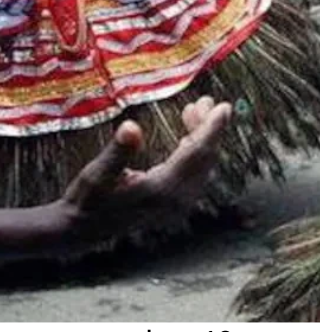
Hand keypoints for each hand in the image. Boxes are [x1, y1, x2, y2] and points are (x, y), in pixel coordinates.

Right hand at [54, 97, 230, 246]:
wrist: (82, 231)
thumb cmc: (87, 200)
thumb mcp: (97, 174)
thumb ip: (117, 152)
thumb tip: (130, 127)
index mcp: (162, 190)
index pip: (197, 153)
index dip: (212, 128)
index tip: (225, 107)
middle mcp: (177, 199)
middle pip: (204, 156)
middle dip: (208, 126)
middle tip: (204, 100)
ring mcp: (179, 203)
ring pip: (202, 163)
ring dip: (202, 136)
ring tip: (194, 109)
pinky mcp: (176, 203)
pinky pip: (196, 171)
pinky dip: (196, 150)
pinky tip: (188, 135)